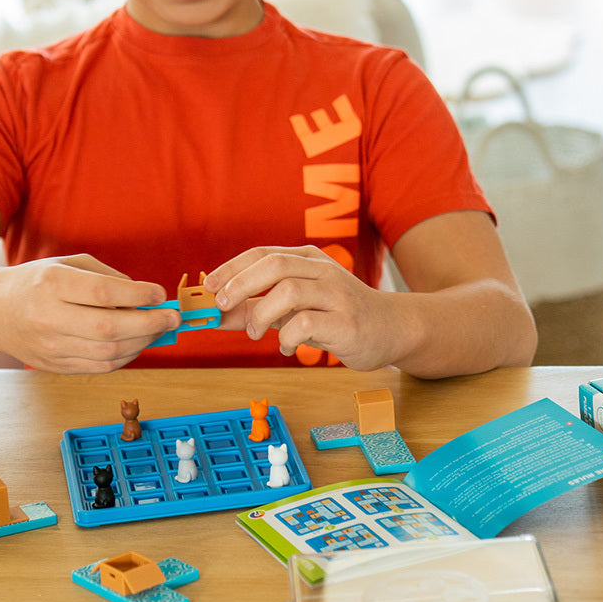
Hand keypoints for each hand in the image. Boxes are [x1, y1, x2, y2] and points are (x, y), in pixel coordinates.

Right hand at [0, 254, 179, 372]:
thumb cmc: (35, 282)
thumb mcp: (67, 264)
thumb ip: (107, 277)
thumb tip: (145, 296)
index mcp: (51, 284)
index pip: (102, 293)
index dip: (137, 296)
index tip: (159, 294)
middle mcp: (48, 317)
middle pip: (108, 328)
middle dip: (149, 324)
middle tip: (172, 318)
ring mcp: (49, 347)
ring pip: (107, 353)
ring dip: (142, 343)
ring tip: (158, 329)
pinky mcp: (53, 366)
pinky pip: (98, 367)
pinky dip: (125, 357)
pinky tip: (137, 343)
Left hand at [206, 246, 402, 370]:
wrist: (393, 328)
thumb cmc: (339, 315)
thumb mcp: (296, 307)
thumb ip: (259, 308)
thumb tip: (218, 314)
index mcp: (309, 259)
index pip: (263, 253)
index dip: (232, 268)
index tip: (209, 286)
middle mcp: (322, 271)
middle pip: (273, 265)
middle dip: (240, 284)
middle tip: (222, 306)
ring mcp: (336, 294)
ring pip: (287, 291)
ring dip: (261, 314)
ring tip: (257, 333)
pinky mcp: (345, 322)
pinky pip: (305, 324)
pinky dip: (286, 338)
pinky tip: (289, 348)